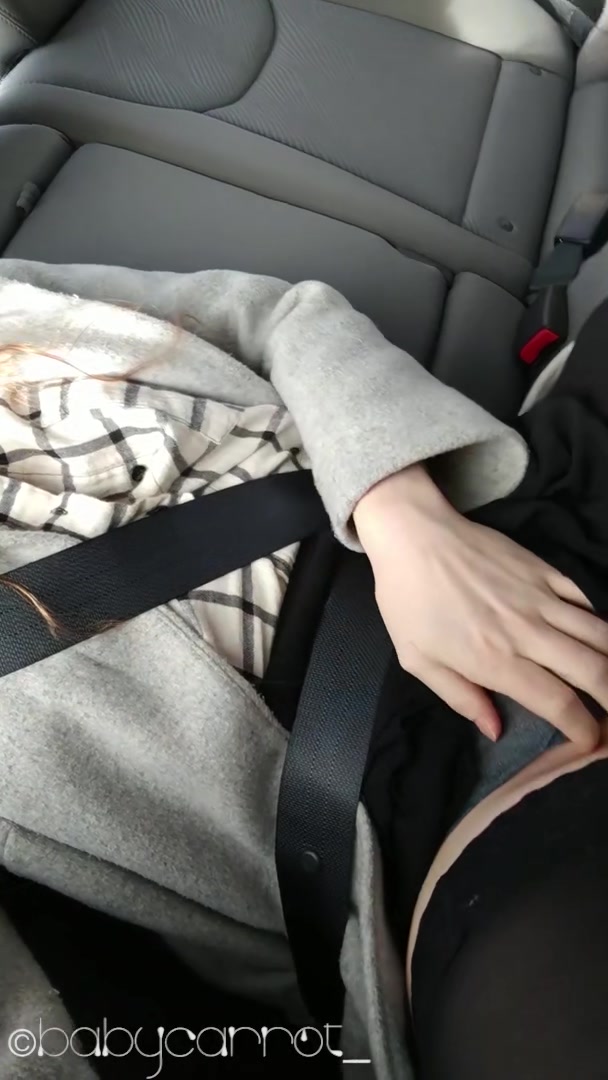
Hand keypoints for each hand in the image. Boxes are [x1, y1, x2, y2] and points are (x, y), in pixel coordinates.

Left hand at [353, 465, 606, 747]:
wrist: (414, 536)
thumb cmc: (408, 601)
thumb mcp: (418, 659)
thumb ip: (460, 697)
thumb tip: (495, 730)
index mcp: (496, 660)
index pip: (558, 702)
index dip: (583, 728)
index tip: (588, 740)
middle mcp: (527, 632)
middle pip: (594, 671)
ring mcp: (540, 597)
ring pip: (600, 634)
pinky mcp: (544, 570)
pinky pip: (585, 598)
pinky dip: (599, 622)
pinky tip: (599, 637)